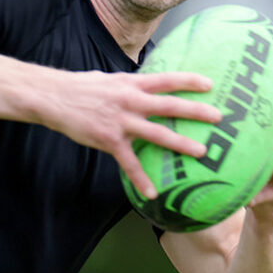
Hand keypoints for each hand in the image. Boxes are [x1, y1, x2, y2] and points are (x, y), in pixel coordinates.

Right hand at [47, 70, 220, 198]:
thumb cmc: (83, 88)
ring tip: (201, 152)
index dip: (189, 81)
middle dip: (195, 112)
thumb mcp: (111, 80)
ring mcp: (121, 121)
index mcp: (132, 84)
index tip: (210, 84)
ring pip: (157, 133)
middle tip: (218, 117)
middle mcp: (130, 101)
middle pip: (169, 106)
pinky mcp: (109, 140)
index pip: (166, 80)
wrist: (54, 97)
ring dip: (181, 144)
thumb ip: (132, 86)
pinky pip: (129, 163)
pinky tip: (152, 193)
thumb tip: (149, 87)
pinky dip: (141, 179)